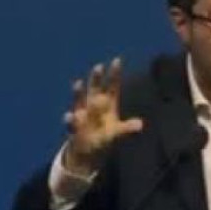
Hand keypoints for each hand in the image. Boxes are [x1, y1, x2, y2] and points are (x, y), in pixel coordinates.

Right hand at [62, 58, 143, 174]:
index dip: (114, 74)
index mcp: (107, 104)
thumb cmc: (105, 137)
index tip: (117, 60)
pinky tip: (70, 116)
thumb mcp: (118, 133)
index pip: (111, 86)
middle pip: (95, 89)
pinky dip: (70, 119)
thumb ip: (127, 128)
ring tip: (78, 83)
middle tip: (99, 66)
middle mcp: (93, 105)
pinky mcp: (73, 126)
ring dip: (79, 92)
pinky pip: (71, 122)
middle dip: (96, 78)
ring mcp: (82, 114)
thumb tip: (140, 125)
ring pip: (80, 100)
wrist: (88, 149)